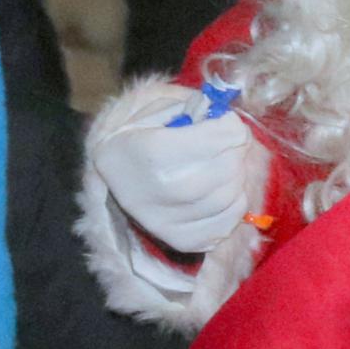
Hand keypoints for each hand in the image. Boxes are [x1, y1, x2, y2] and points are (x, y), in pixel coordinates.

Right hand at [90, 82, 268, 254]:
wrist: (112, 176)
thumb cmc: (138, 137)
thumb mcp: (156, 112)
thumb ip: (192, 107)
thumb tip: (222, 111)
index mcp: (152, 151)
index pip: (220, 137)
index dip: (231, 126)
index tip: (227, 124)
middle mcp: (160, 190)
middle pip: (227, 167)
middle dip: (237, 150)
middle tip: (231, 143)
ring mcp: (170, 221)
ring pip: (231, 195)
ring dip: (237, 175)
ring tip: (224, 165)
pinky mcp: (183, 241)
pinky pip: (229, 221)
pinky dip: (235, 202)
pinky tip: (221, 190)